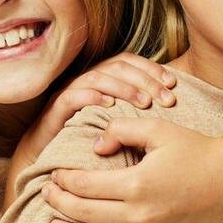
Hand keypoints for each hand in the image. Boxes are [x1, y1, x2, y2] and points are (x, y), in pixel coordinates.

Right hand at [4, 54, 175, 203]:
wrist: (49, 161)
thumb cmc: (89, 143)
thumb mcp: (120, 125)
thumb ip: (138, 111)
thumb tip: (170, 106)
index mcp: (102, 80)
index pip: (128, 61)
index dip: (151, 68)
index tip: (173, 84)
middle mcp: (86, 81)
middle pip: (116, 66)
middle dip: (144, 80)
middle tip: (166, 99)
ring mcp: (69, 93)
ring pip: (97, 78)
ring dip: (123, 88)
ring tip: (143, 102)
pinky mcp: (54, 110)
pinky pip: (71, 96)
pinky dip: (91, 97)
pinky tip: (109, 105)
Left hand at [42, 119, 222, 222]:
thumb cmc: (194, 150)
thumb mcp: (158, 129)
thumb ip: (120, 132)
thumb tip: (94, 148)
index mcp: (136, 183)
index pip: (84, 185)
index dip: (63, 180)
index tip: (54, 174)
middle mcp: (139, 215)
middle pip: (83, 213)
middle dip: (58, 204)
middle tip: (45, 195)